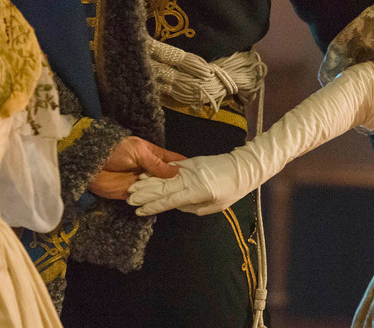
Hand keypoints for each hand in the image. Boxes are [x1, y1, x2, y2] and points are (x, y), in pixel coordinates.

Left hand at [88, 136, 185, 200]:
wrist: (89, 163)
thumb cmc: (115, 150)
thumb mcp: (137, 151)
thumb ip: (155, 163)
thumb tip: (176, 171)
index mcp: (154, 155)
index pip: (173, 161)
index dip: (185, 166)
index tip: (198, 173)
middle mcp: (151, 170)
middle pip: (169, 178)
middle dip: (179, 183)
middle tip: (194, 191)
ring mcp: (142, 183)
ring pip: (159, 190)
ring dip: (167, 194)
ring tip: (182, 200)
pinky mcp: (132, 195)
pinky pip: (146, 200)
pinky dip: (154, 203)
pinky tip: (165, 206)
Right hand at [127, 152, 246, 215]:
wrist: (244, 166)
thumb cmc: (233, 190)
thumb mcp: (216, 206)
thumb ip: (194, 207)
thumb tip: (178, 206)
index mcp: (197, 192)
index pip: (170, 201)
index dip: (153, 206)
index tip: (139, 211)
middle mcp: (191, 179)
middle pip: (163, 188)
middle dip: (145, 194)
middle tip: (129, 199)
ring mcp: (190, 168)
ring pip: (164, 176)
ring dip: (148, 182)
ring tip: (132, 186)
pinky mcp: (192, 161)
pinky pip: (172, 167)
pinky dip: (159, 171)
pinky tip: (148, 173)